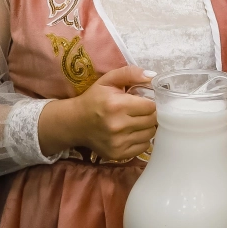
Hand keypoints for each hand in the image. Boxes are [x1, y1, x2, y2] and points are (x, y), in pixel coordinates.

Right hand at [38, 66, 157, 159]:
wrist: (74, 123)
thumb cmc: (94, 99)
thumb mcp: (108, 80)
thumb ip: (130, 73)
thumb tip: (152, 76)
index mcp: (117, 106)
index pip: (151, 106)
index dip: (150, 102)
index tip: (143, 101)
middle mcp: (118, 126)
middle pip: (152, 121)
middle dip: (149, 114)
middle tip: (141, 111)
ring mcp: (118, 142)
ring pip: (150, 134)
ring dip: (147, 127)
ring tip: (136, 122)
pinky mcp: (117, 154)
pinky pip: (143, 147)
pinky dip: (141, 139)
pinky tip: (132, 133)